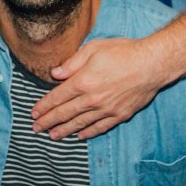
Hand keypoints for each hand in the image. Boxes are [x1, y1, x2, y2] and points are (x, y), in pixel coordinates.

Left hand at [33, 37, 162, 140]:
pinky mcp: (119, 115)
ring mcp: (106, 109)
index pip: (57, 97)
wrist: (152, 64)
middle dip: (48, 122)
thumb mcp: (93, 48)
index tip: (34, 113)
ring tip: (52, 136)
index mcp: (83, 81)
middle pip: (65, 113)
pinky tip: (79, 136)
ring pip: (80, 124)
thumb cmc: (123, 52)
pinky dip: (87, 133)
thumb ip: (72, 63)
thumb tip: (54, 73)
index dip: (44, 106)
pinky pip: (99, 128)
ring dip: (64, 131)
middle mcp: (92, 99)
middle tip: (36, 129)